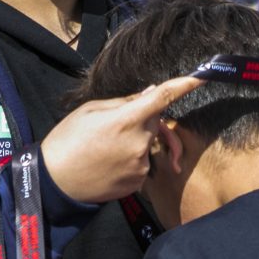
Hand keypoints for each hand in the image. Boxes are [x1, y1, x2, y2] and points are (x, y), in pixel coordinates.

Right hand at [39, 76, 203, 204]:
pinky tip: (109, 163)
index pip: (163, 97)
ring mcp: (140, 165)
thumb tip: (150, 93)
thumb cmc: (67, 140)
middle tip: (113, 125)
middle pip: (154, 121)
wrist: (55, 182)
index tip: (203, 76)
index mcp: (126, 119)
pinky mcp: (138, 182)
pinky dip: (131, 159)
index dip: (185, 84)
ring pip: (148, 143)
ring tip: (106, 148)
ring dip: (135, 141)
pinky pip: (142, 162)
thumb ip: (124, 101)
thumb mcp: (90, 110)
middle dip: (141, 119)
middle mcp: (139, 143)